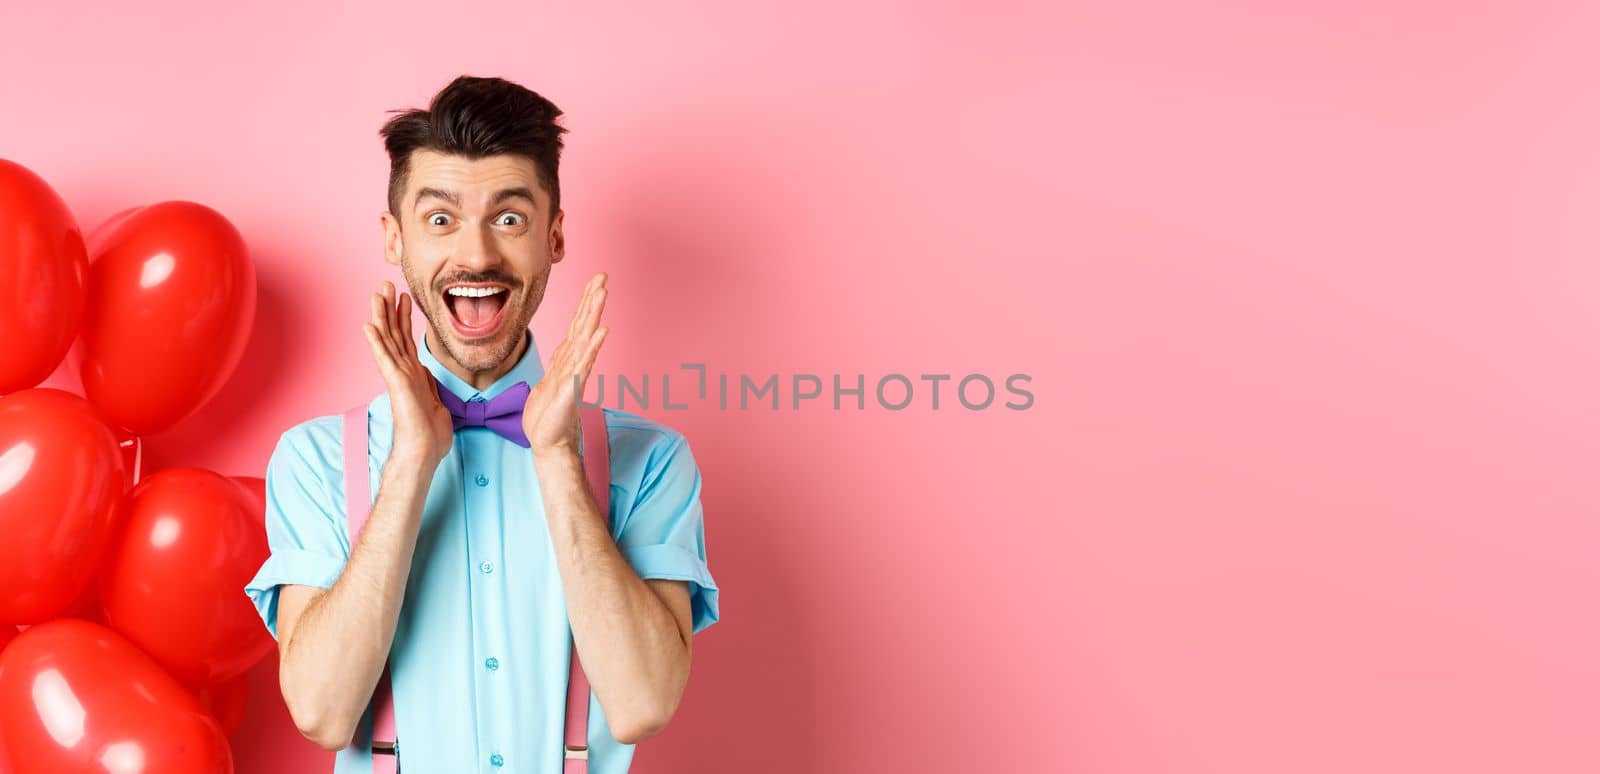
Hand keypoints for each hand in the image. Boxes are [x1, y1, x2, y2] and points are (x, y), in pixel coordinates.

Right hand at [363, 280, 453, 465]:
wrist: (425, 450)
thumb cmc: (431, 434)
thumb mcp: (436, 401)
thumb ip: (429, 385)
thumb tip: (427, 374)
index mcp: (413, 374)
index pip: (406, 339)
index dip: (404, 317)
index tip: (404, 297)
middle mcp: (403, 371)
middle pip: (393, 333)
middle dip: (390, 308)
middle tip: (386, 285)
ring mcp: (398, 376)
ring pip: (387, 339)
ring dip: (381, 315)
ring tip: (377, 294)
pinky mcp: (396, 383)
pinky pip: (384, 358)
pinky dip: (376, 341)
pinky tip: (368, 324)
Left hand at [523, 272, 608, 456]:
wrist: (548, 442)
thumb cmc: (547, 415)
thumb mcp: (549, 381)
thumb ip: (561, 362)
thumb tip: (569, 345)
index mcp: (567, 359)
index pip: (579, 323)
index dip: (587, 300)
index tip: (597, 279)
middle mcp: (574, 362)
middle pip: (585, 324)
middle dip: (594, 298)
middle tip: (604, 275)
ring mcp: (575, 374)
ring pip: (586, 338)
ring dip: (594, 313)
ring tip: (603, 292)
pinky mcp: (572, 390)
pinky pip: (583, 365)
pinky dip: (593, 348)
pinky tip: (602, 332)